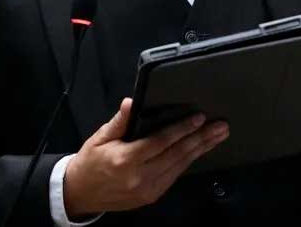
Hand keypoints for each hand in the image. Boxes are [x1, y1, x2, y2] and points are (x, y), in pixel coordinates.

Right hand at [63, 98, 228, 217]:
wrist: (80, 194)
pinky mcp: (151, 196)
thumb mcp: (100, 137)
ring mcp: (147, 190)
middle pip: (176, 155)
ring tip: (217, 137)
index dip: (181, 129)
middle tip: (221, 127)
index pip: (160, 142)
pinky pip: (174, 176)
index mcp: (125, 160)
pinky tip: (199, 151)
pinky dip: (188, 162)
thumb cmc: (90, 162)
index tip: (199, 118)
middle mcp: (139, 177)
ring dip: (200, 150)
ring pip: (179, 167)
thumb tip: (132, 103)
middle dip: (201, 139)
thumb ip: (120, 121)